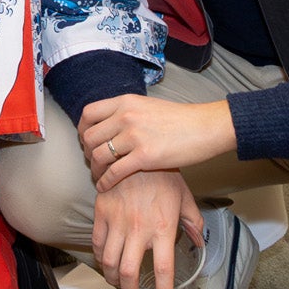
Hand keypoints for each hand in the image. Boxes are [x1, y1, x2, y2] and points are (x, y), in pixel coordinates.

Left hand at [77, 95, 234, 190]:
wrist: (205, 127)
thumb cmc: (181, 119)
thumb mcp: (148, 106)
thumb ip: (127, 112)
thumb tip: (110, 122)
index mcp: (126, 102)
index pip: (88, 114)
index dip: (83, 130)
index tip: (87, 141)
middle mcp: (126, 116)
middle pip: (90, 137)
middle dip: (87, 152)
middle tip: (94, 161)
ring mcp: (134, 136)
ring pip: (99, 156)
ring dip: (96, 169)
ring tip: (99, 176)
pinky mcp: (144, 157)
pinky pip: (113, 172)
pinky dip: (105, 182)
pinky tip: (105, 187)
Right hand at [91, 169, 203, 288]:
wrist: (138, 148)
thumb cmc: (165, 173)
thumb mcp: (185, 197)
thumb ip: (193, 222)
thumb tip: (199, 242)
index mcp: (163, 227)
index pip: (163, 269)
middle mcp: (139, 229)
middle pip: (129, 273)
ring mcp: (118, 221)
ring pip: (109, 262)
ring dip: (113, 279)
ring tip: (119, 283)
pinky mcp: (102, 211)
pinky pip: (97, 242)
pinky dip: (100, 257)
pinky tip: (106, 261)